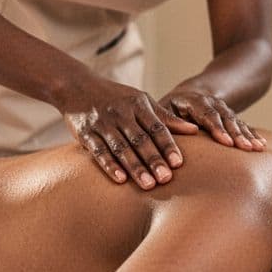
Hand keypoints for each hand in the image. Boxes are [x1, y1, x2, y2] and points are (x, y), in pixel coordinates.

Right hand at [61, 77, 198, 188]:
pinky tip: (120, 179)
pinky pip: (98, 151)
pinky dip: (109, 165)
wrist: (76, 86)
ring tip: (148, 185)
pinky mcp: (85, 133)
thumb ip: (165, 117)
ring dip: (135, 167)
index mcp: (138, 105)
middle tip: (166, 179)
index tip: (178, 163)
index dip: (167, 145)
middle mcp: (121, 113)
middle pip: (140, 139)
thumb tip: (194, 130)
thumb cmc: (116, 97)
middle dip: (154, 160)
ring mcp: (103, 123)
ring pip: (121, 147)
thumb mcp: (141, 100)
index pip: (156, 127)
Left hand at [160, 88, 265, 151]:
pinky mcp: (231, 118)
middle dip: (236, 134)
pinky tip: (262, 145)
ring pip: (237, 122)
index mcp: (193, 101)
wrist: (191, 93)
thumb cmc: (170, 107)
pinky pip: (244, 126)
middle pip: (226, 118)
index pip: (207, 114)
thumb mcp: (164, 109)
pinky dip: (253, 135)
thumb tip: (164, 140)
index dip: (217, 128)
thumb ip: (166, 123)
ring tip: (257, 148)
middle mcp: (211, 103)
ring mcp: (224, 109)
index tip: (226, 142)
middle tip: (245, 148)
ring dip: (247, 135)